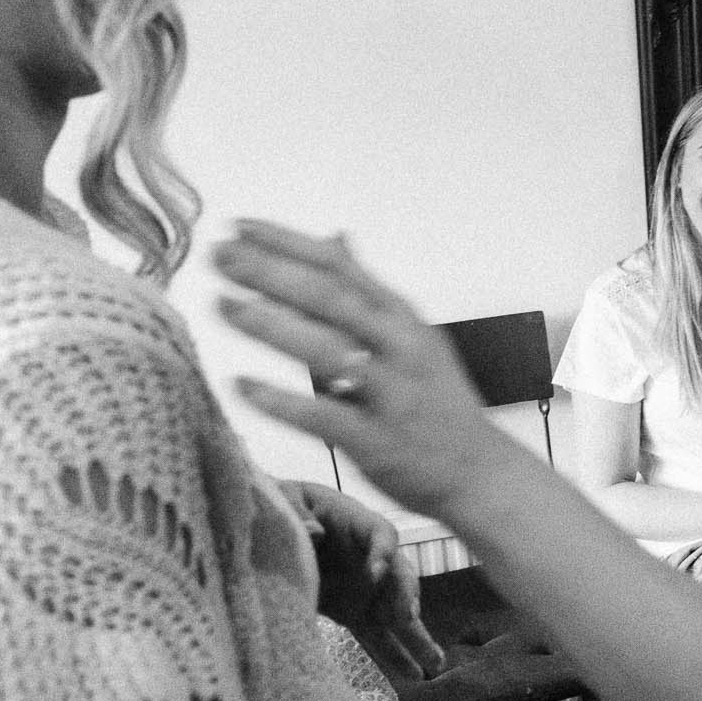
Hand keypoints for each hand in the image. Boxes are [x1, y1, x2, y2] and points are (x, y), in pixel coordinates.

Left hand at [213, 220, 521, 521]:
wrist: (481, 473)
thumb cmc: (438, 404)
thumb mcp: (413, 337)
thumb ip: (368, 293)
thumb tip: (336, 240)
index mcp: (402, 317)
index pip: (341, 266)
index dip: (288, 243)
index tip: (239, 227)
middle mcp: (399, 347)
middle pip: (331, 298)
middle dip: (272, 273)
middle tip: (220, 258)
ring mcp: (391, 394)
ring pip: (329, 351)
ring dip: (272, 326)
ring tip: (224, 306)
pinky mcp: (378, 442)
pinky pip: (325, 416)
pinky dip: (282, 401)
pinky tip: (243, 386)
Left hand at [284, 481, 443, 681]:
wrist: (270, 530)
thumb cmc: (282, 505)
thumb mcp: (285, 500)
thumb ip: (298, 515)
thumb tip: (314, 534)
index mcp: (355, 522)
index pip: (382, 534)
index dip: (383, 552)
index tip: (375, 573)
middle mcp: (370, 556)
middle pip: (399, 574)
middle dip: (405, 596)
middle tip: (408, 618)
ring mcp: (365, 587)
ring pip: (398, 612)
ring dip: (416, 635)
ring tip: (435, 664)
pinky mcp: (354, 612)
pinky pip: (378, 635)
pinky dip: (395, 654)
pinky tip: (414, 675)